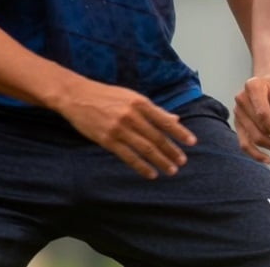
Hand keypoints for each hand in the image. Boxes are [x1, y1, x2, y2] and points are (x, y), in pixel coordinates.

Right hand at [57, 81, 196, 178]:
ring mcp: (119, 129)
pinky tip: (151, 174)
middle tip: (182, 161)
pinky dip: (141, 167)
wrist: (77, 96)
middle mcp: (132, 116)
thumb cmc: (107, 95)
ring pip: (145, 149)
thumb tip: (175, 119)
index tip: (192, 142)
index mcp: (140, 103)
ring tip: (171, 170)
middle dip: (172, 151)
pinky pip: (128, 157)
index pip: (165, 121)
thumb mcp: (132, 97)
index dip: (180, 133)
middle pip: (157, 137)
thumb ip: (153, 110)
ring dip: (160, 161)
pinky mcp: (107, 140)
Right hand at [233, 74, 269, 161]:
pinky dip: (255, 154)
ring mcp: (238, 114)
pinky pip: (244, 144)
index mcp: (252, 87)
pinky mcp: (238, 126)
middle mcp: (241, 100)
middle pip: (259, 127)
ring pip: (253, 138)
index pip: (262, 112)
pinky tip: (268, 160)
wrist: (266, 89)